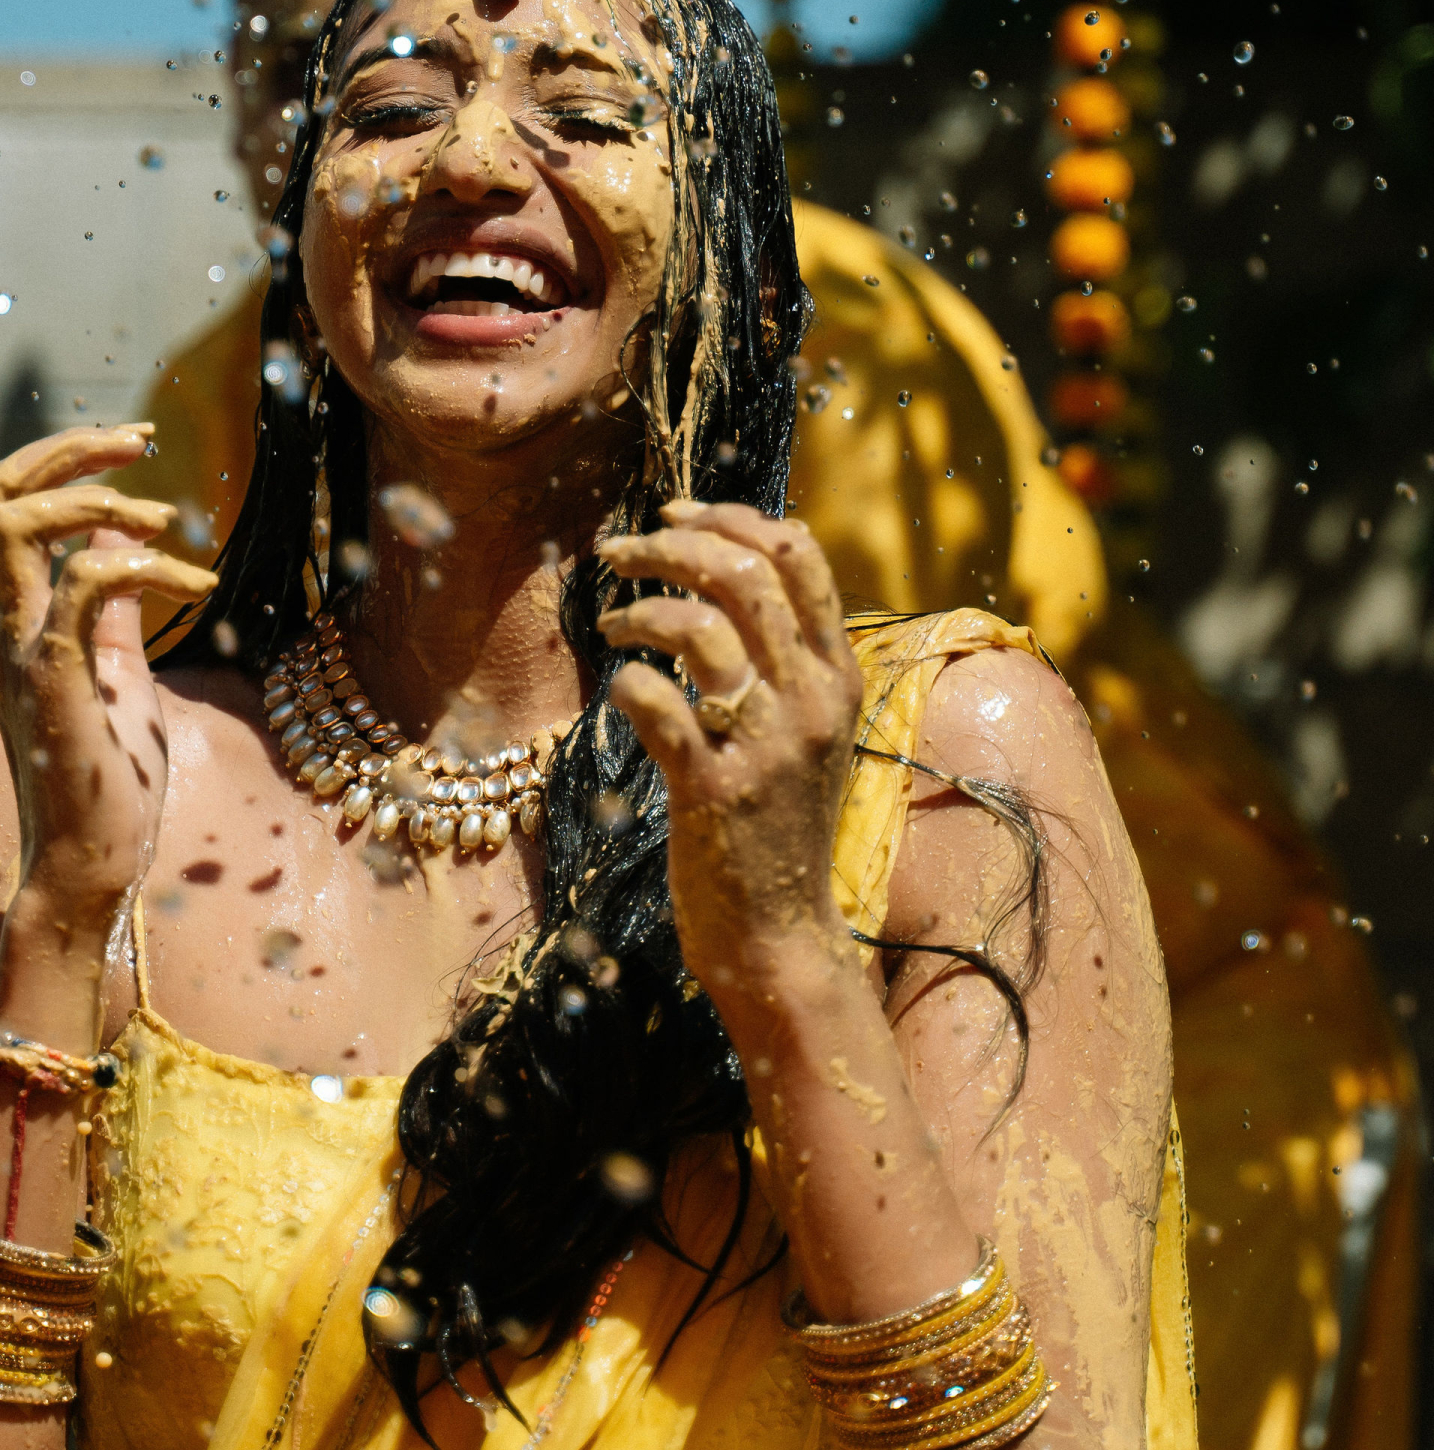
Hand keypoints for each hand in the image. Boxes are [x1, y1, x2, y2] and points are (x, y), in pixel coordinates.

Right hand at [0, 426, 219, 924]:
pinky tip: (194, 585)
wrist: (90, 861)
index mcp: (10, 615)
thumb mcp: (113, 669)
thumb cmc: (105, 774)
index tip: (133, 444)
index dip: (62, 458)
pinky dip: (140, 568)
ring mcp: (18, 650)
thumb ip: (109, 606)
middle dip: (69, 450)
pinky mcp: (54, 680)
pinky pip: (80, 588)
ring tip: (165, 518)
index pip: (6, 503)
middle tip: (140, 439)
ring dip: (97, 501)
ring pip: (17, 527)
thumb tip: (120, 545)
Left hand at [599, 503, 862, 1018]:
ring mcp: (767, 745)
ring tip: (611, 622)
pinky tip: (618, 689)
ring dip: (641, 608)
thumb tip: (724, 580)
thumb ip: (784, 664)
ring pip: (702, 626)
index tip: (676, 514)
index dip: (731, 518)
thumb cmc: (777, 829)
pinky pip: (659, 703)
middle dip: (672, 544)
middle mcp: (812, 701)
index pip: (798, 555)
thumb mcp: (805, 735)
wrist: (781, 935)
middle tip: (619, 552)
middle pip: (745, 574)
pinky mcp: (715, 789)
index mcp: (839, 676)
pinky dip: (627, 682)